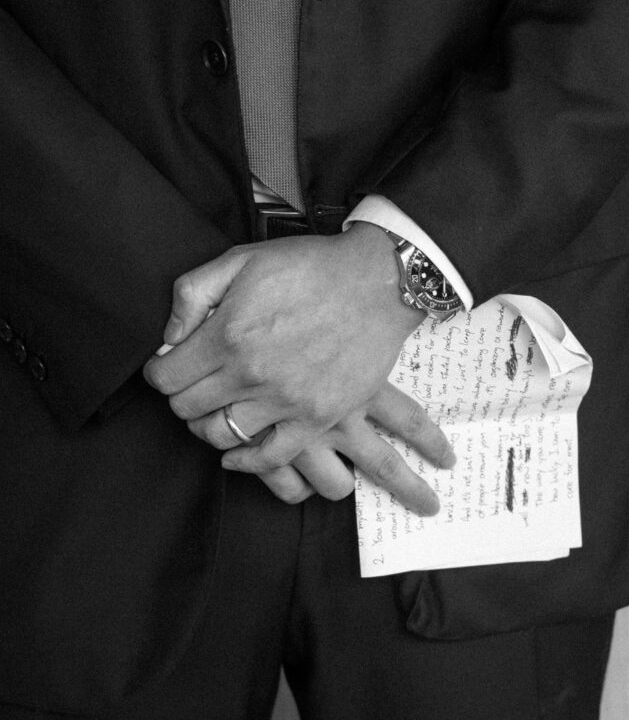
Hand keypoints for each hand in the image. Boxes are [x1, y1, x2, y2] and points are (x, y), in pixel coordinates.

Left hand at [144, 223, 450, 510]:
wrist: (377, 282)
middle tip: (193, 383)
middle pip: (187, 408)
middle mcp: (251, 374)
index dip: (161, 370)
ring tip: (215, 409)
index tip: (169, 365)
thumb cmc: (310, 267)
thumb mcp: (241, 259)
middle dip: (181, 395)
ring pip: (219, 435)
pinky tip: (235, 452)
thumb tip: (168, 338)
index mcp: (228, 334)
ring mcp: (285, 401)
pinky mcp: (316, 418)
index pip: (165, 376)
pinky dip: (245, 460)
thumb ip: (192, 294)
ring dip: (207, 424)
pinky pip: (270, 458)